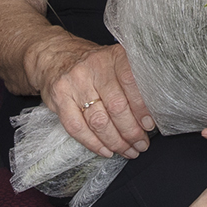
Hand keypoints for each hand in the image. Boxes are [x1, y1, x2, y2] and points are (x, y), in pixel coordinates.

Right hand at [43, 41, 153, 159]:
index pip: (131, 82)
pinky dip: (94, 143)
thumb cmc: (93, 65)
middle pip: (116, 106)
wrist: (56, 56)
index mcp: (113, 57)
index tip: (149, 125)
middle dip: (131, 131)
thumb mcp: (115, 64)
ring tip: (127, 150)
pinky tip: (106, 150)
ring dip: (116, 141)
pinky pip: (77, 128)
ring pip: (98, 121)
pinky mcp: (59, 98)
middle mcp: (93, 67)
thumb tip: (150, 116)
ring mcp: (74, 83)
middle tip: (141, 144)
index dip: (142, 107)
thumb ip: (132, 84)